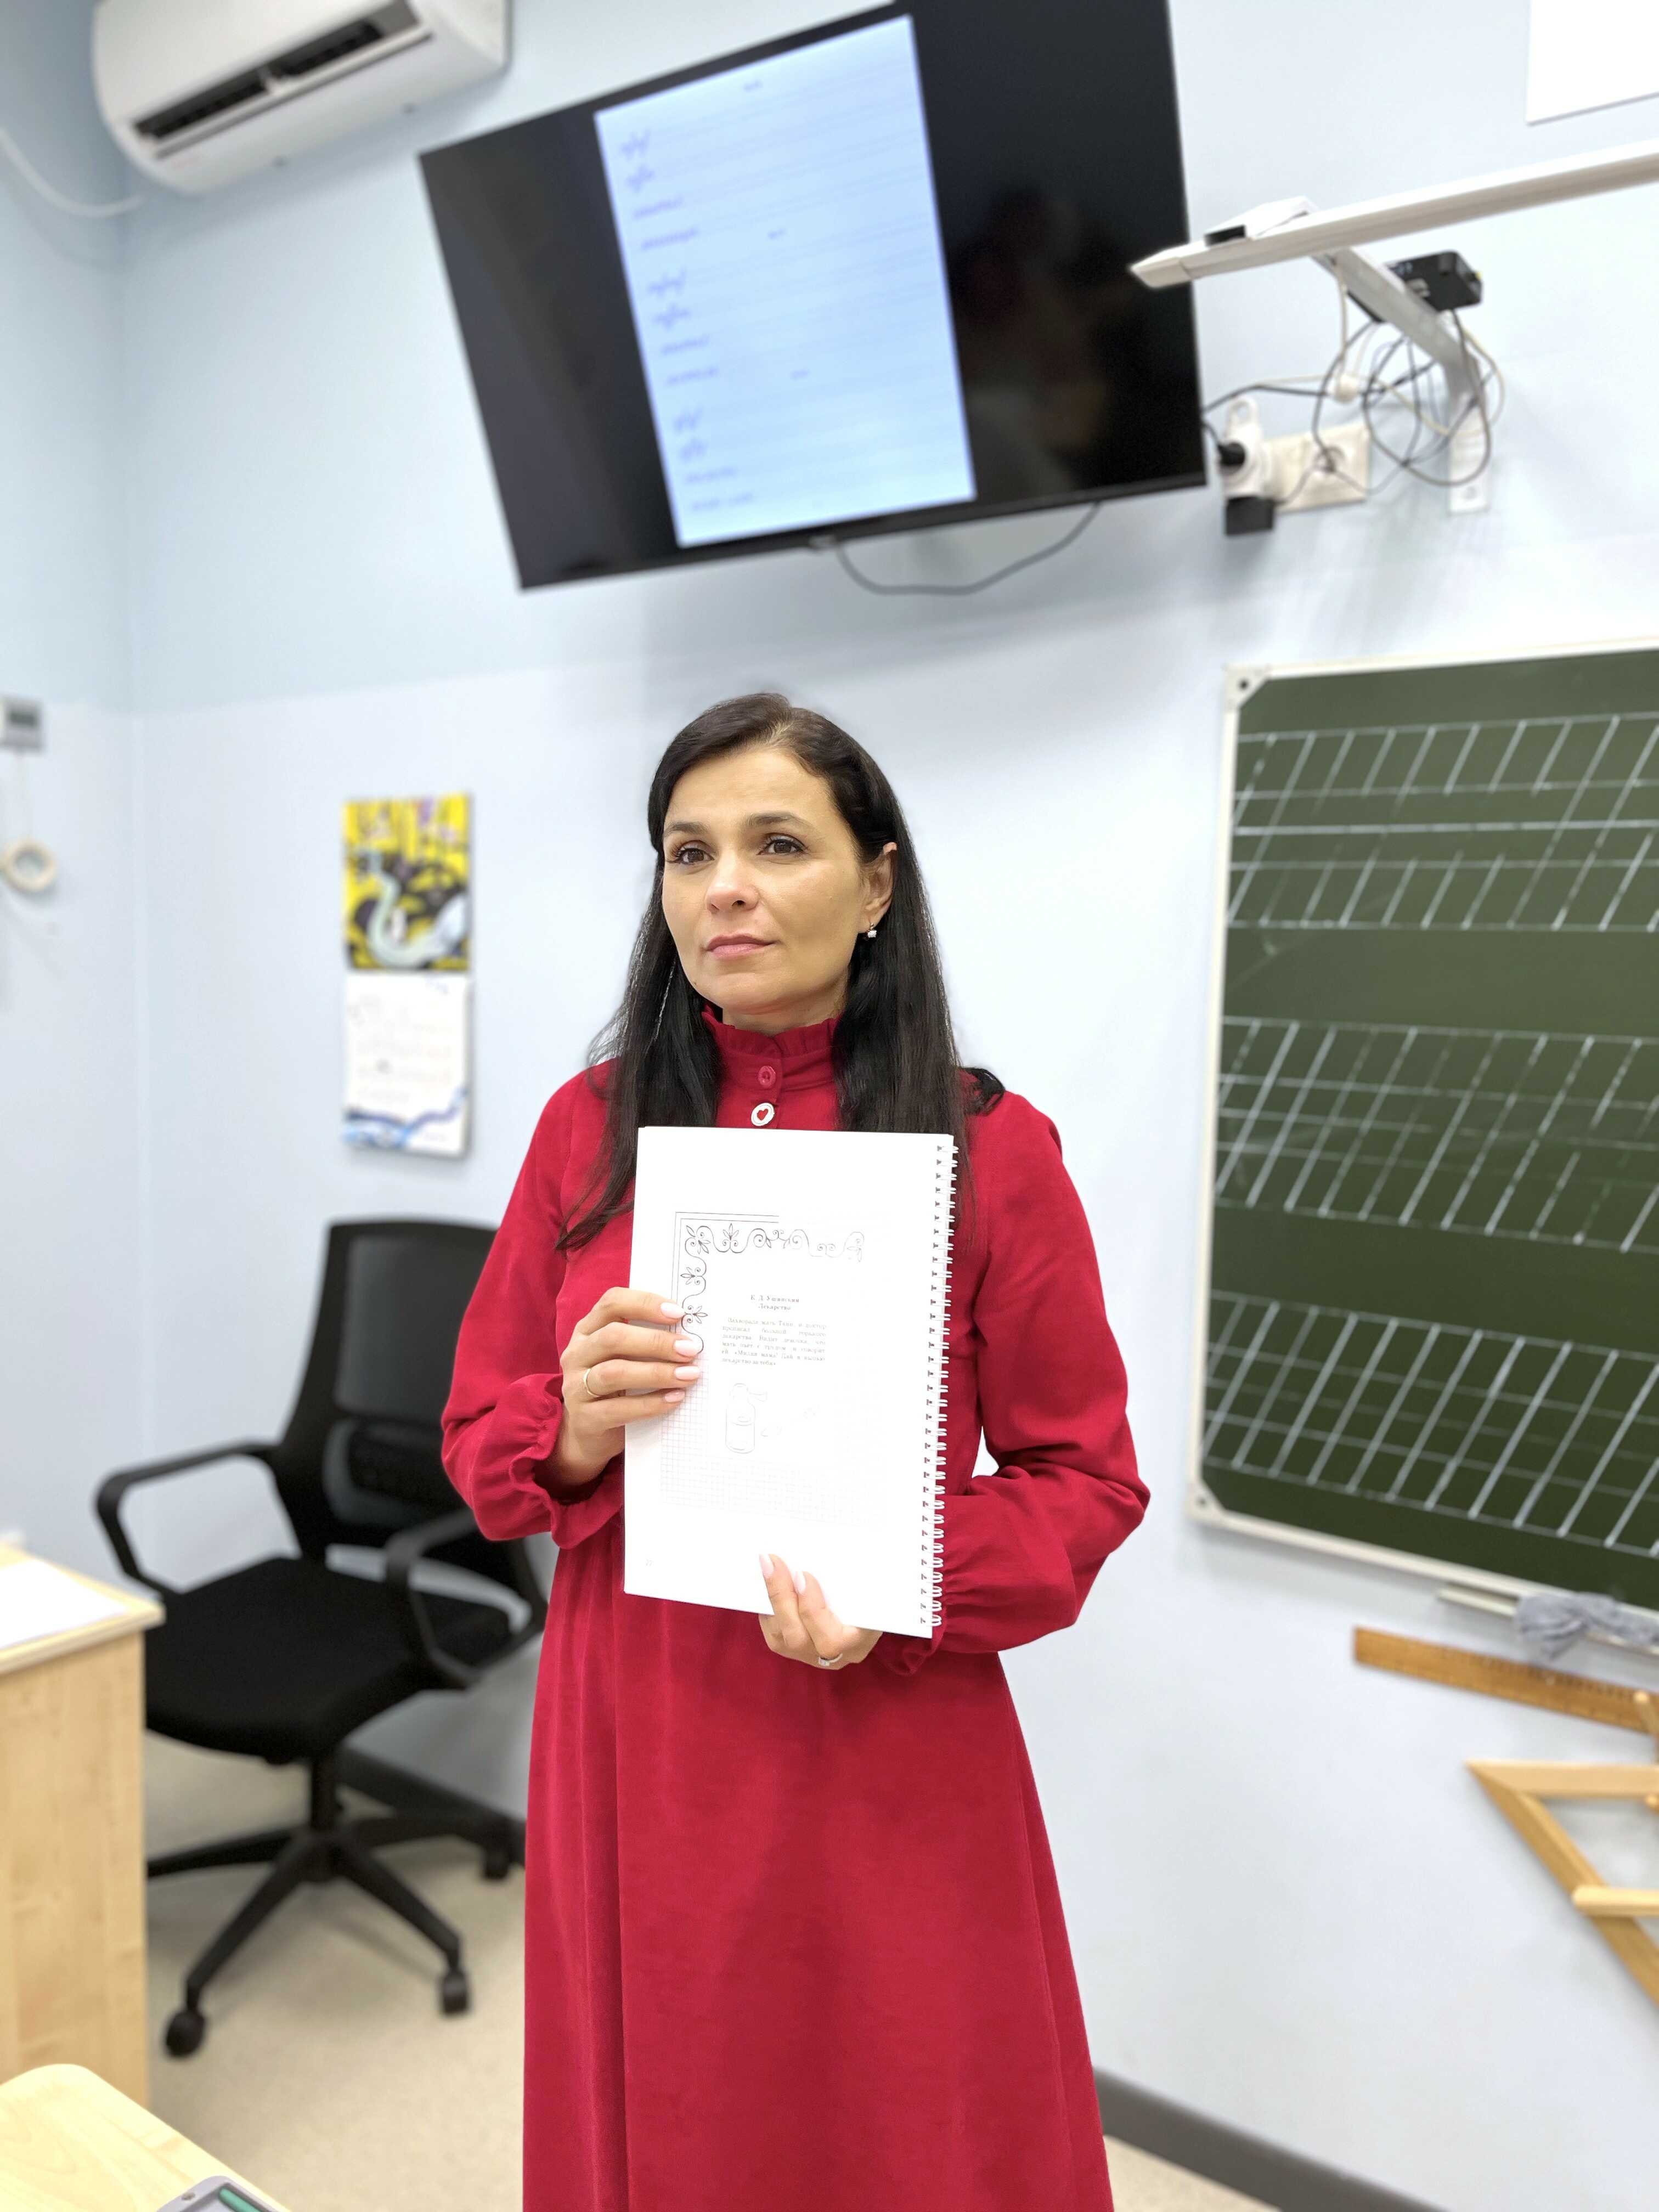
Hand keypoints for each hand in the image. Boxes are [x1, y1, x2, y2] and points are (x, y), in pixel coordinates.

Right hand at [552, 1287, 700, 1486]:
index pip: (612, 1303)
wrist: (588, 1434)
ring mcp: (575, 1387)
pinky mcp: (584, 1419)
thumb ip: (646, 1343)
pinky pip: (618, 1409)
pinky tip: (675, 1399)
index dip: (645, 1304)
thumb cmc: (615, 1388)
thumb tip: (690, 1335)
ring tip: (688, 1375)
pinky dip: (650, 1404)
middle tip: (690, 1349)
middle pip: (613, 1337)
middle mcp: (577, 1354)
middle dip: (656, 1342)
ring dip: (656, 1373)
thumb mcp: (624, 1359)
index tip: (678, 1313)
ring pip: (614, 1373)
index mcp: (588, 1330)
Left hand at [758, 1553, 882, 1670]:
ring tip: (768, 1567)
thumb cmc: (874, 1593)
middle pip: (799, 1639)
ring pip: (782, 1639)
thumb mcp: (872, 1585)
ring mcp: (814, 1656)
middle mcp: (836, 1656)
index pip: (832, 1640)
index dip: (812, 1611)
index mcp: (860, 1640)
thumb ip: (854, 1576)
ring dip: (772, 1600)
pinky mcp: (795, 1652)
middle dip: (782, 1599)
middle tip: (774, 1563)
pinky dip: (768, 1609)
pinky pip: (774, 1635)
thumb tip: (826, 1548)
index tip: (803, 1575)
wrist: (870, 1610)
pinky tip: (767, 1585)